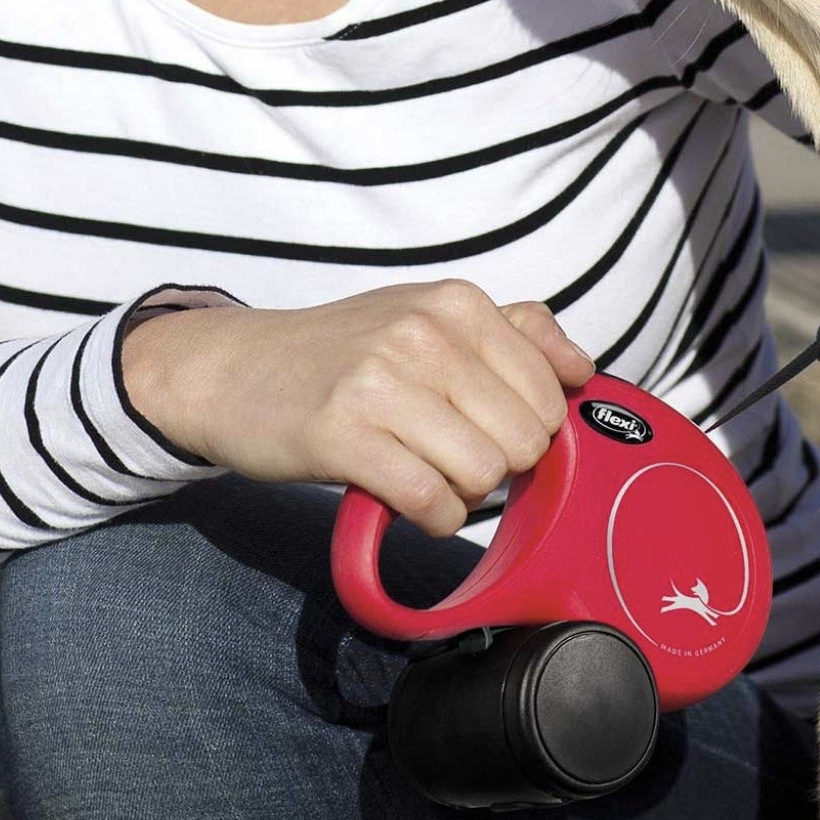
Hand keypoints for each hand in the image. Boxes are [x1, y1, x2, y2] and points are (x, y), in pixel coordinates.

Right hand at [120, 280, 594, 535]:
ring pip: (484, 475)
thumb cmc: (346, 352)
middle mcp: (424, 332)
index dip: (528, 429)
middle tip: (450, 455)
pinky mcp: (343, 436)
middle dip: (499, 466)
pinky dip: (431, 518)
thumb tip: (583, 369)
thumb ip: (515, 332)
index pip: (549, 393)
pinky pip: (431, 503)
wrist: (236, 370)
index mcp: (457, 302)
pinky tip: (408, 501)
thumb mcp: (429, 315)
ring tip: (425, 472)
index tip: (486, 430)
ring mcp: (381, 382)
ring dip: (463, 494)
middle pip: (523, 440)